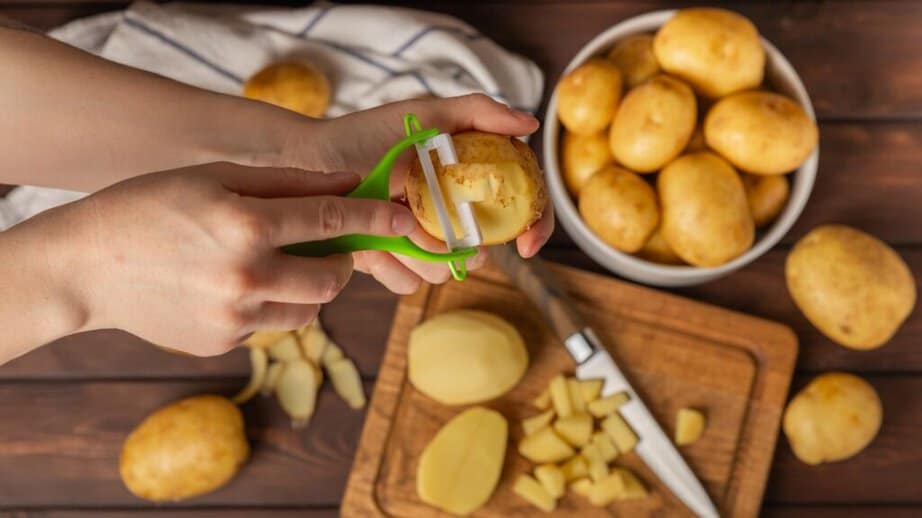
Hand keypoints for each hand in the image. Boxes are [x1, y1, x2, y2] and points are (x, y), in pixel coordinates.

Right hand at [29, 163, 415, 355]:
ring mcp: (234, 317)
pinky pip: (270, 324)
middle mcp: (246, 276)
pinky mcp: (223, 343)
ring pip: (308, 308)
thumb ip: (289, 182)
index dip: (376, 220)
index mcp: (245, 224)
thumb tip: (350, 185)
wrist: (86, 265)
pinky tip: (230, 286)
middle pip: (332, 279)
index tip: (407, 223)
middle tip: (326, 248)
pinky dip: (268, 304)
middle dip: (341, 262)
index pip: (333, 221)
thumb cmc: (151, 205)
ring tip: (273, 264)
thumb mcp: (216, 175)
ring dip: (308, 286)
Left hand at [278, 94, 554, 293]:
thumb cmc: (364, 135)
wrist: (307, 165)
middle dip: (457, 246)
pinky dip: (391, 266)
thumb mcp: (425, 115)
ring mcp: (421, 240)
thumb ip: (478, 112)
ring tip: (386, 222)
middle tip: (423, 222)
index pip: (524, 206)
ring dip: (415, 254)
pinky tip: (369, 244)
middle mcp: (450, 213)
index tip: (527, 246)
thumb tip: (530, 123)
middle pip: (482, 252)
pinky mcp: (392, 261)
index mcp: (468, 179)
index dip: (535, 227)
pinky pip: (408, 283)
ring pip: (443, 272)